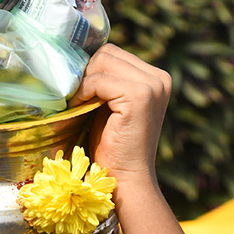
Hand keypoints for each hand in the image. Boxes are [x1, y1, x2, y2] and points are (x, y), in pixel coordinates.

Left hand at [71, 44, 170, 191]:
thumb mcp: (110, 107)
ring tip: (77, 104)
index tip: (77, 91)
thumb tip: (78, 59)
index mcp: (156, 78)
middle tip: (74, 97)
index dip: (91, 69)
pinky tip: (79, 107)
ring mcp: (152, 86)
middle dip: (86, 73)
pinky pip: (99, 80)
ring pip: (102, 62)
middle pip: (108, 53)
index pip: (114, 53)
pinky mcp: (139, 96)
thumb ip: (105, 82)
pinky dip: (84, 91)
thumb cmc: (113, 148)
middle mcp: (159, 78)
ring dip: (83, 82)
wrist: (126, 179)